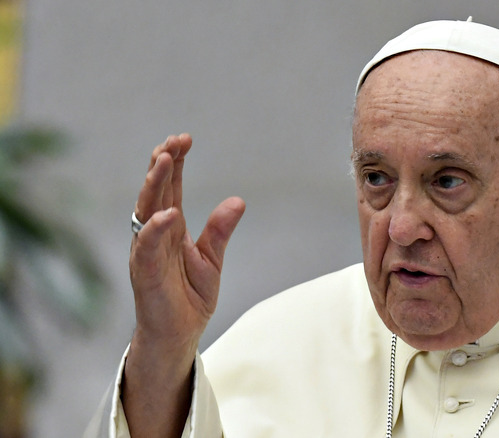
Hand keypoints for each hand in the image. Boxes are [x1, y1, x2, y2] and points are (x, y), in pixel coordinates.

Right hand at [123, 133, 244, 436]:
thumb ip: (220, 230)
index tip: (185, 139)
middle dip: (162, 164)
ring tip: (164, 160)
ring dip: (154, 185)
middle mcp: (155, 234)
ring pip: (146, 211)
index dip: (175, 163)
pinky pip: (146, 248)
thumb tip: (238, 200)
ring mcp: (146, 252)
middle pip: (156, 192)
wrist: (179, 334)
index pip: (170, 187)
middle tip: (173, 141)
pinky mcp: (144, 274)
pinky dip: (154, 229)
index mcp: (170, 227)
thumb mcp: (212, 259)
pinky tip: (166, 213)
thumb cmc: (189, 296)